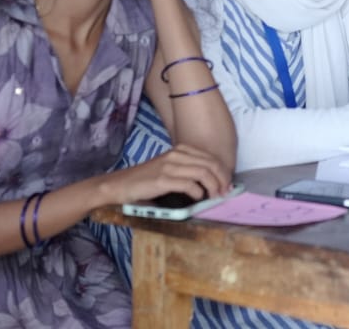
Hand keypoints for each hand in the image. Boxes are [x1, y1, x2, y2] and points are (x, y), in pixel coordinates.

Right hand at [104, 143, 231, 205]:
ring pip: (203, 172)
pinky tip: (198, 198)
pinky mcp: (162, 179)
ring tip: (216, 196)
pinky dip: (198, 192)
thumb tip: (211, 183)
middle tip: (226, 192)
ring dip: (214, 186)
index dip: (223, 171)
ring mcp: (169, 166)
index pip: (210, 157)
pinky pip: (188, 184)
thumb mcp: (169, 169)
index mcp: (180, 150)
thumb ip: (187, 170)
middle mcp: (176, 154)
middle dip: (222, 179)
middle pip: (210, 163)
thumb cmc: (146, 180)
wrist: (120, 185)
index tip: (228, 184)